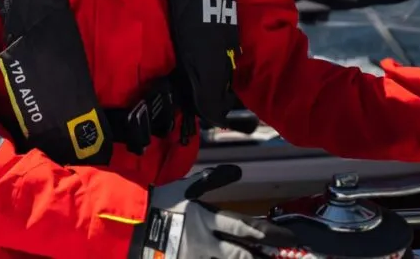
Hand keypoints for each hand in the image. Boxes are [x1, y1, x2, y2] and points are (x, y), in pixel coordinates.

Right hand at [127, 165, 296, 258]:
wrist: (129, 226)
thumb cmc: (158, 204)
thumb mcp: (186, 188)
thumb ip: (213, 180)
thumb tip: (237, 170)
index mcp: (209, 220)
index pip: (247, 227)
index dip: (271, 234)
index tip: (290, 239)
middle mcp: (208, 243)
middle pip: (243, 255)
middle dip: (264, 258)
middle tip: (285, 258)